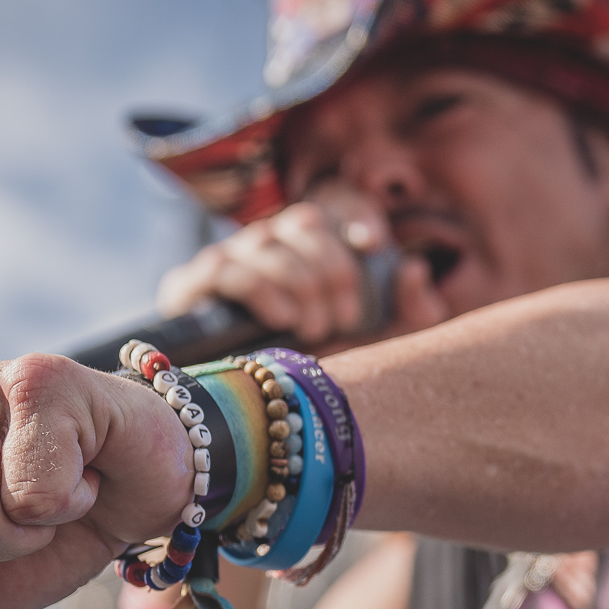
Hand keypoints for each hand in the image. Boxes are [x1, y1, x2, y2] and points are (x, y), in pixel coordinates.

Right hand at [157, 186, 447, 346]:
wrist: (259, 410)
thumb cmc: (327, 369)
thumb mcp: (384, 343)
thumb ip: (412, 309)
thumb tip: (415, 268)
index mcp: (313, 242)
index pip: (332, 198)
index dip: (354, 214)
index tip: (373, 245)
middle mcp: (269, 241)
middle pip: (303, 222)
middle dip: (333, 269)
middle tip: (347, 318)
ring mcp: (229, 258)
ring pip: (266, 244)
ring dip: (300, 285)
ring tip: (315, 329)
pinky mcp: (193, 284)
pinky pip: (226, 269)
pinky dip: (260, 291)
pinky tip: (283, 319)